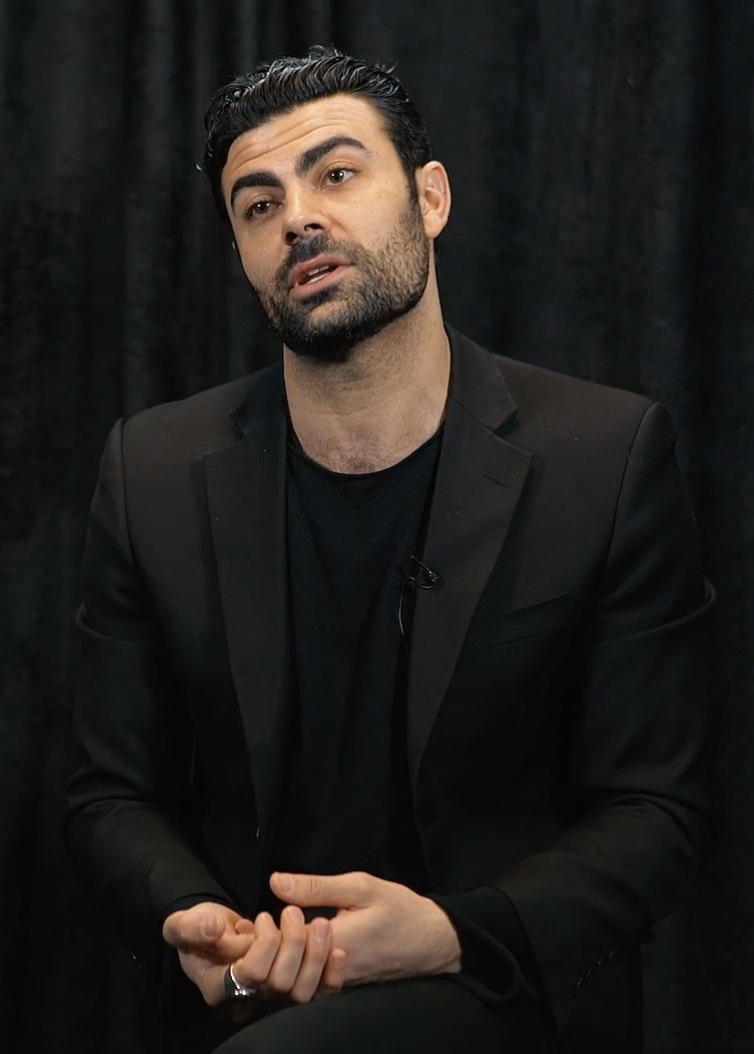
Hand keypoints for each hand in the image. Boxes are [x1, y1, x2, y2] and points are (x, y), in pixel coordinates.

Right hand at [163, 901, 347, 1006]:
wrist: (214, 932)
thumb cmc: (198, 929)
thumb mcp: (183, 923)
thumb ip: (191, 927)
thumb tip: (214, 929)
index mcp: (219, 987)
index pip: (249, 976)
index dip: (263, 946)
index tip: (264, 917)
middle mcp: (249, 999)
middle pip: (280, 984)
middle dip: (293, 944)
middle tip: (293, 912)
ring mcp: (274, 997)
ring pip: (302, 992)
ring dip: (316, 956)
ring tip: (320, 922)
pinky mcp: (293, 988)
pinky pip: (319, 993)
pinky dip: (332, 975)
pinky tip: (338, 952)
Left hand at [269, 871, 461, 988]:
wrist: (432, 941)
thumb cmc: (399, 909)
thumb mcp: (360, 886)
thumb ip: (316, 887)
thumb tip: (276, 882)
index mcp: (336, 943)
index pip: (284, 948)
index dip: (264, 935)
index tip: (259, 917)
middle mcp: (333, 971)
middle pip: (283, 974)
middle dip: (265, 952)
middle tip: (257, 928)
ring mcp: (338, 984)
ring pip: (293, 984)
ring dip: (277, 962)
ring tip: (270, 937)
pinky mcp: (342, 987)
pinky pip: (308, 986)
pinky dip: (292, 969)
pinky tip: (288, 949)